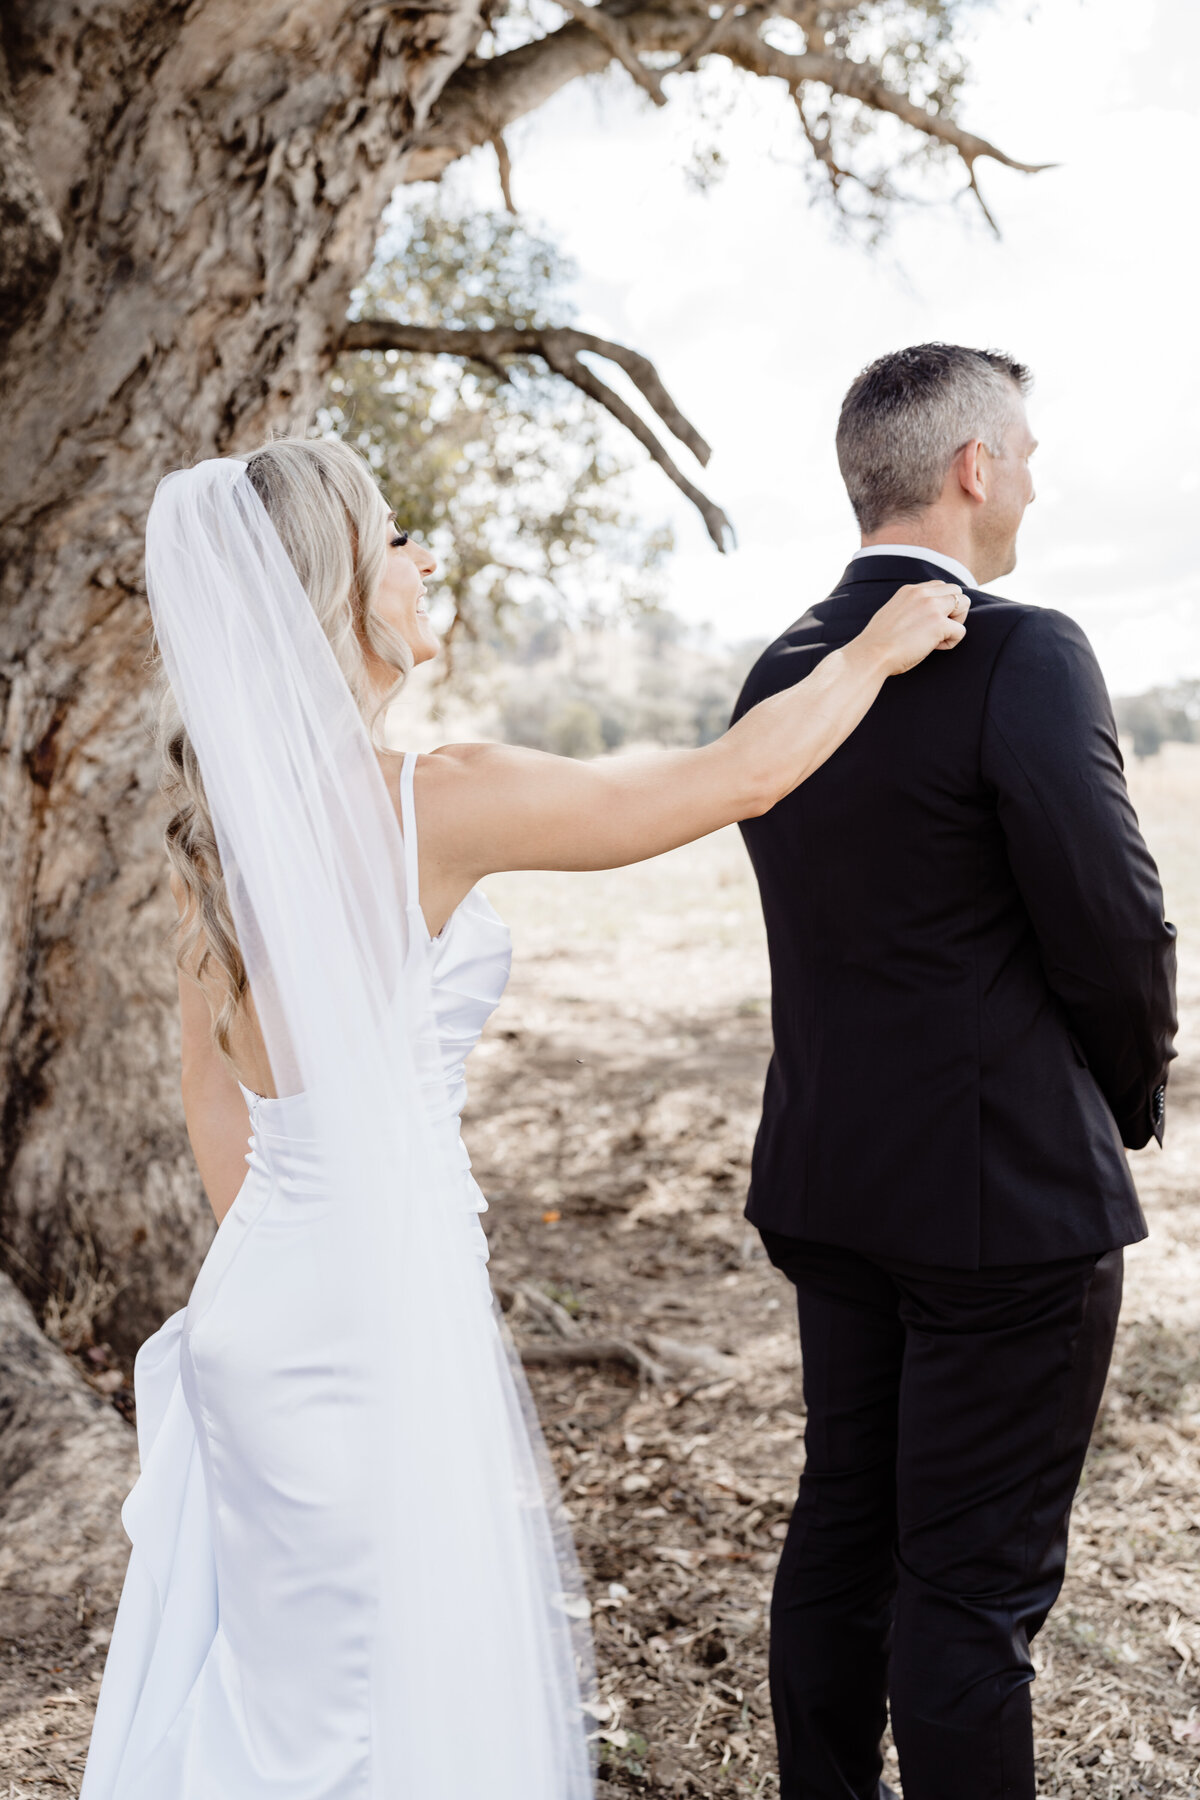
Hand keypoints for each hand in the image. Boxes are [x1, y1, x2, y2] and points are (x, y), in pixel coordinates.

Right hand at [854, 580, 969, 676]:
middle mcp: (922, 593)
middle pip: (956, 591)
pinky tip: (935, 648)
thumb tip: (922, 618)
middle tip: (939, 629)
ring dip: (957, 622)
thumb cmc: (878, 643)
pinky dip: (951, 642)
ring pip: (965, 603)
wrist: (871, 654)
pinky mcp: (939, 624)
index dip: (939, 605)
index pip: (939, 586)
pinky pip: (961, 630)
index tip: (927, 622)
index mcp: (910, 590)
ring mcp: (932, 607)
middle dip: (954, 610)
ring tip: (939, 636)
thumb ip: (909, 608)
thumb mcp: (892, 613)